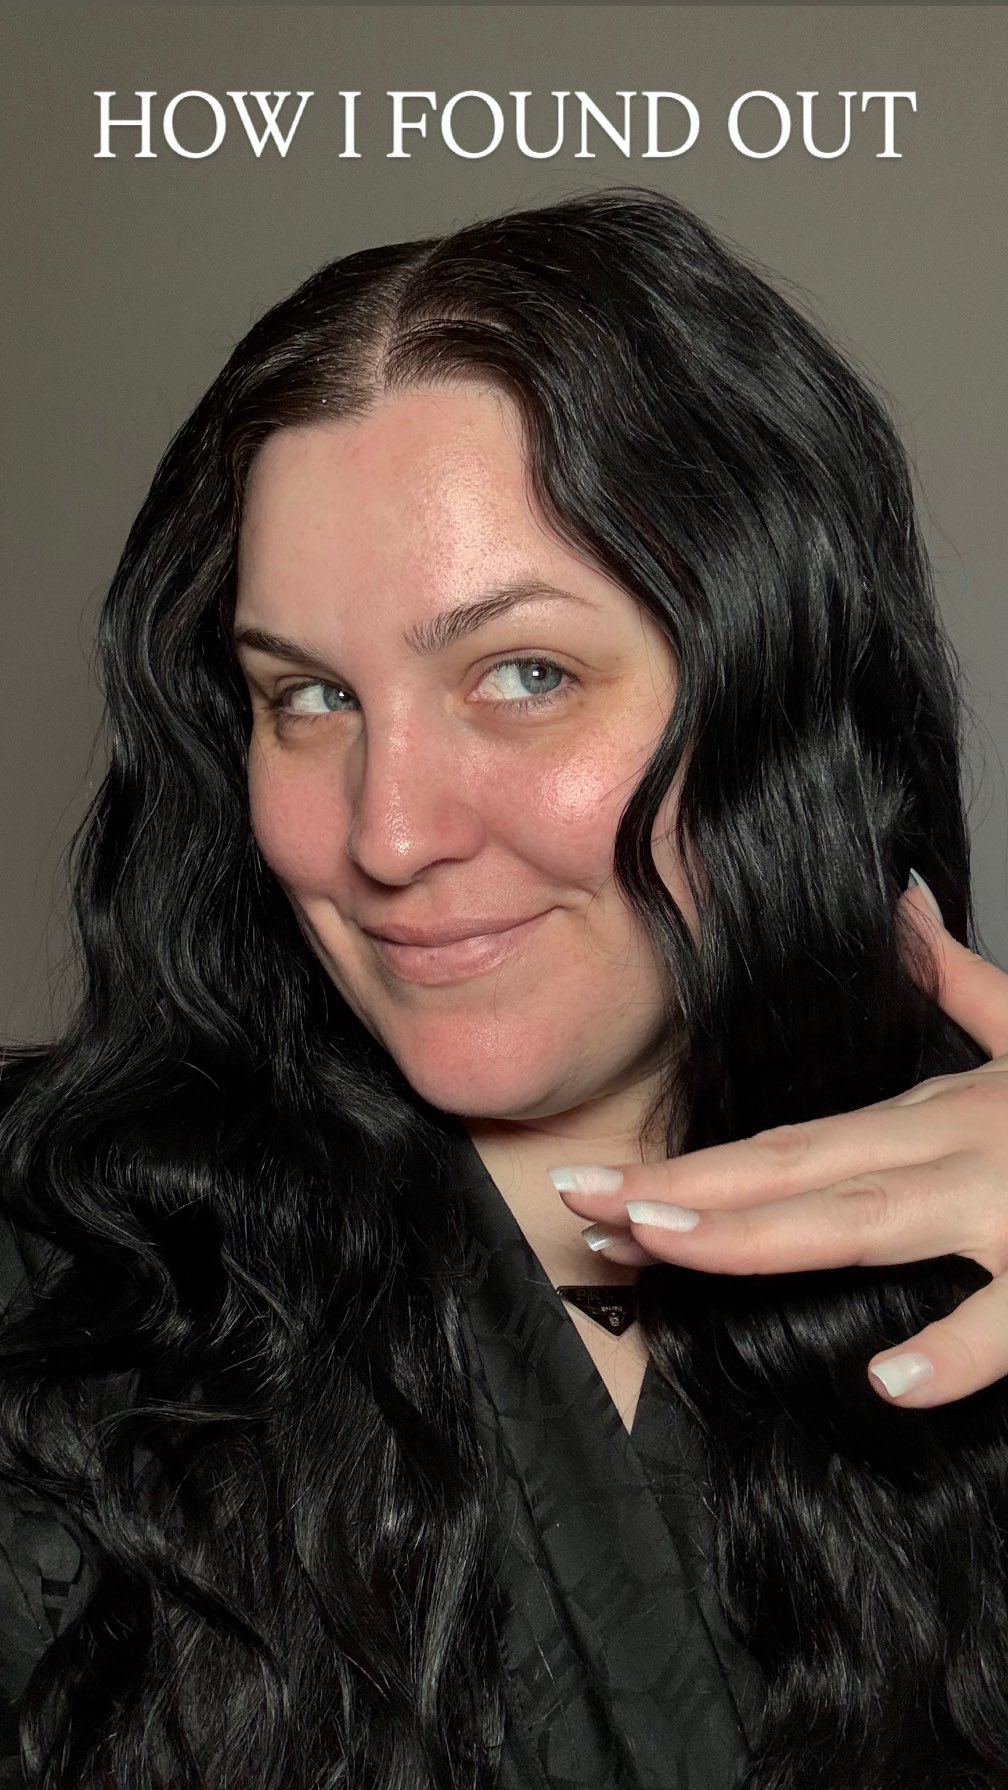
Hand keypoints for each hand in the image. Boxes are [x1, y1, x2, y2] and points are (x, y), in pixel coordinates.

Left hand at [550, 875, 1007, 1408]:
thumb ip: (960, 979)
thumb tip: (899, 903)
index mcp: (937, 1115)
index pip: (789, 1146)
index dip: (693, 1166)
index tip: (602, 1186)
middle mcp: (958, 1150)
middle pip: (799, 1173)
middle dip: (685, 1191)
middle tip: (581, 1203)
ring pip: (872, 1221)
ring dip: (767, 1231)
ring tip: (669, 1242)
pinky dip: (964, 1345)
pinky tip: (891, 1379)